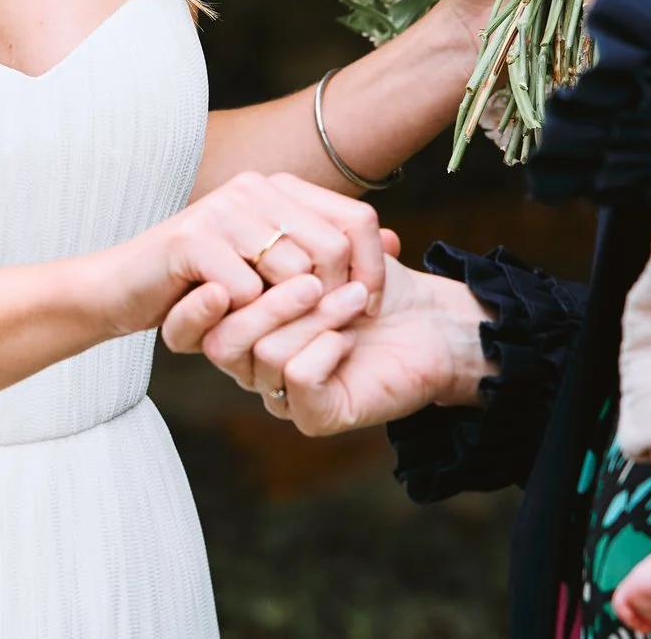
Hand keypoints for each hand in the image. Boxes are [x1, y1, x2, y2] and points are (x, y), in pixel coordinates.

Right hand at [101, 171, 386, 342]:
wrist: (127, 286)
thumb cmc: (206, 281)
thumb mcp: (275, 266)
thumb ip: (331, 250)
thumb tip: (401, 240)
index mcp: (277, 187)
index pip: (357, 220)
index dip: (373, 268)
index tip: (367, 306)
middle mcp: (253, 188)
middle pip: (332, 251)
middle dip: (333, 299)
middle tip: (320, 327)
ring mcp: (221, 209)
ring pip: (292, 276)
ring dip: (283, 314)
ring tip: (264, 324)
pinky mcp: (191, 240)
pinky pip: (245, 293)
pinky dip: (239, 317)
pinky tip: (222, 315)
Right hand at [174, 256, 493, 436]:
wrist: (434, 327)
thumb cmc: (378, 287)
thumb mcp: (331, 246)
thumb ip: (293, 237)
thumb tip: (259, 235)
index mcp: (249, 320)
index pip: (215, 302)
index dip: (247, 273)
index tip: (299, 253)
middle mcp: (256, 358)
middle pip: (225, 331)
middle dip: (278, 296)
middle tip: (326, 278)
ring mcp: (279, 389)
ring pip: (264, 351)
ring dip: (314, 317)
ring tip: (353, 300)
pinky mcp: (313, 415)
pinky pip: (297, 378)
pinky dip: (325, 350)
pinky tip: (348, 340)